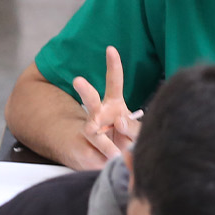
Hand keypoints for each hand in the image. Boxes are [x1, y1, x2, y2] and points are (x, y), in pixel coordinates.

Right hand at [71, 45, 140, 162]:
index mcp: (114, 106)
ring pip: (92, 132)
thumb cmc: (126, 143)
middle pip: (90, 100)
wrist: (107, 164)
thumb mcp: (136, 133)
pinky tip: (114, 164)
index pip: (113, 82)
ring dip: (105, 144)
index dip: (113, 66)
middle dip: (85, 91)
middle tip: (78, 80)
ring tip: (114, 154)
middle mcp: (99, 115)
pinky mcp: (86, 151)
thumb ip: (134, 128)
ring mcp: (90, 132)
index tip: (110, 49)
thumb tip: (119, 122)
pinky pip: (99, 156)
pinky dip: (110, 162)